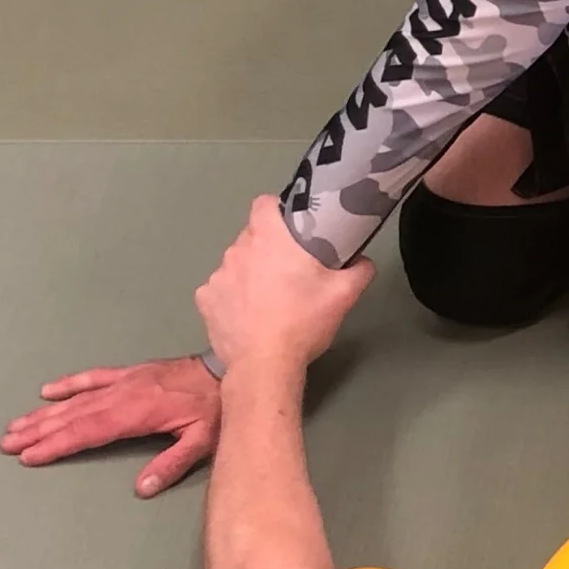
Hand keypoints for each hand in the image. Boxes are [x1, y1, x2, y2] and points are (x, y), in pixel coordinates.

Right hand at [0, 355, 220, 496]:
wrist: (227, 367)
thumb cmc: (216, 408)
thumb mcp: (203, 440)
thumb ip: (173, 463)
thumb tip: (142, 489)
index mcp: (138, 413)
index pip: (89, 431)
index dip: (58, 444)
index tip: (30, 454)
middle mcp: (123, 394)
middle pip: (74, 416)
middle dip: (38, 431)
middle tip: (6, 443)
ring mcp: (124, 381)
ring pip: (77, 399)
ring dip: (45, 413)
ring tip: (15, 425)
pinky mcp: (129, 373)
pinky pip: (93, 377)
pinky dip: (69, 384)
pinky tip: (47, 392)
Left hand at [195, 195, 375, 376]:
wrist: (265, 365)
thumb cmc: (304, 322)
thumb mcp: (344, 296)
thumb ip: (359, 270)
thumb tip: (363, 261)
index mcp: (269, 239)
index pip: (263, 204)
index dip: (276, 211)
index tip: (289, 228)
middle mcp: (238, 250)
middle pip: (251, 237)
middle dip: (267, 248)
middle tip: (288, 273)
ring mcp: (217, 276)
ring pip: (236, 264)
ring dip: (249, 274)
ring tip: (267, 300)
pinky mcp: (205, 300)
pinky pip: (220, 290)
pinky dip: (231, 298)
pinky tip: (246, 316)